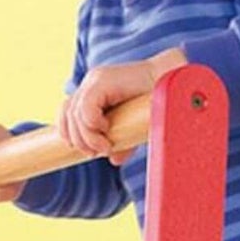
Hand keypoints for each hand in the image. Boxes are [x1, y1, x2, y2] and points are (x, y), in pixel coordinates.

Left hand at [58, 48, 187, 165]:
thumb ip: (120, 142)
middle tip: (97, 152)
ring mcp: (95, 80)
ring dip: (87, 137)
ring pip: (75, 114)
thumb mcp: (132, 129)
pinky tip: (107, 131)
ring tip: (106, 146)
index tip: (86, 150)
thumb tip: (114, 160)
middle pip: (67, 115)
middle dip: (79, 140)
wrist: (172, 84)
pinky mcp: (102, 80)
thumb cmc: (154, 105)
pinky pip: (86, 108)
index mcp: (92, 91)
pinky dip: (93, 125)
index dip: (69, 134)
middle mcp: (90, 83)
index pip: (66, 113)